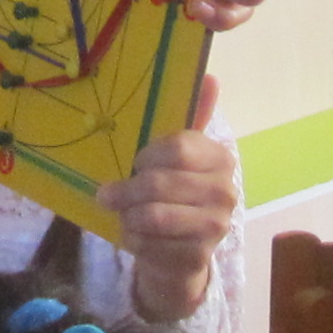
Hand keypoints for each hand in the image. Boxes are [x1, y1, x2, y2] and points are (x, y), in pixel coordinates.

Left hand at [101, 93, 237, 322]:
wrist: (182, 253)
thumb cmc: (175, 195)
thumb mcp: (179, 157)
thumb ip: (192, 118)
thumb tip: (210, 76)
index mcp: (220, 158)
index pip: (178, 147)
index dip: (146, 156)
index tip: (135, 163)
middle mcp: (225, 191)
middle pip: (160, 182)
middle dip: (125, 189)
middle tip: (106, 193)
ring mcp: (215, 226)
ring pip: (152, 215)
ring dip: (127, 215)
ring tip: (122, 213)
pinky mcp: (197, 256)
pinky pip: (148, 244)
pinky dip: (131, 239)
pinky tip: (134, 236)